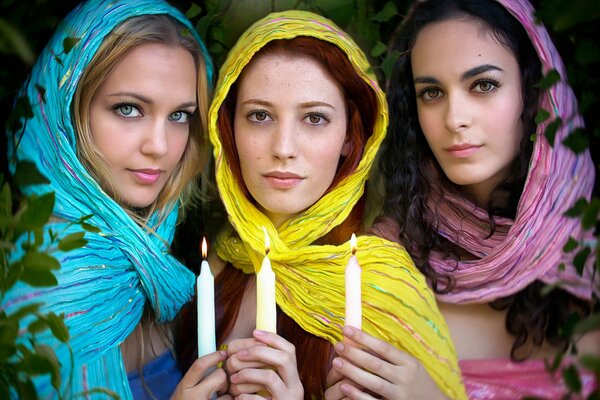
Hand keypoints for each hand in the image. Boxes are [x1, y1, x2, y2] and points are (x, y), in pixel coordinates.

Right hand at [171, 350, 230, 399]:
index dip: (214, 356)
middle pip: (219, 376)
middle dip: (223, 379)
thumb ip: (197, 378)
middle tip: (219, 387)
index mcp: (184, 387)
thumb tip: (215, 360)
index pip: (199, 365)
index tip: (223, 353)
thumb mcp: (184, 390)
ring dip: (227, 396)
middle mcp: (193, 397)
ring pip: (228, 394)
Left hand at [224, 330, 303, 398]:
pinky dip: (245, 397)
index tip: (254, 332)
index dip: (272, 338)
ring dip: (247, 373)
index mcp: (293, 378)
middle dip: (259, 352)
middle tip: (236, 355)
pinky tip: (237, 399)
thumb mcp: (273, 387)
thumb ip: (267, 369)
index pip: (290, 350)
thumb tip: (248, 345)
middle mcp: (295, 388)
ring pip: (270, 377)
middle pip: (284, 358)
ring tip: (232, 379)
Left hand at [327, 326, 445, 399]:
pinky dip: (358, 395)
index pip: (384, 348)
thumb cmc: (417, 381)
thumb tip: (363, 341)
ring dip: (353, 372)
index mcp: (409, 363)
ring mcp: (400, 395)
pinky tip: (345, 387)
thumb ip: (390, 356)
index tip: (347, 329)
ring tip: (337, 363)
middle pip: (376, 364)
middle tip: (338, 345)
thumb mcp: (410, 365)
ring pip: (374, 382)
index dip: (364, 338)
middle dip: (355, 354)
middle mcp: (405, 378)